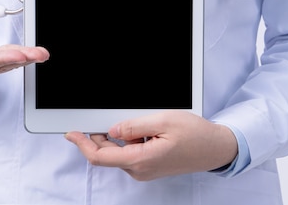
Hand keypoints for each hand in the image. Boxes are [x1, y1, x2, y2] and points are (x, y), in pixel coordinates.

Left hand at [64, 110, 237, 180]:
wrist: (215, 148)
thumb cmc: (195, 135)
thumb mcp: (163, 121)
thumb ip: (134, 125)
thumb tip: (113, 129)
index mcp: (140, 160)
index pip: (100, 156)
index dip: (82, 144)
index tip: (72, 132)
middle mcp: (139, 170)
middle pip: (106, 154)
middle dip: (97, 136)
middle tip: (97, 117)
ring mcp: (144, 170)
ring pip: (118, 152)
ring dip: (116, 137)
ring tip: (135, 121)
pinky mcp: (149, 166)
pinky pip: (129, 153)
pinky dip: (127, 140)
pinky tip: (141, 129)